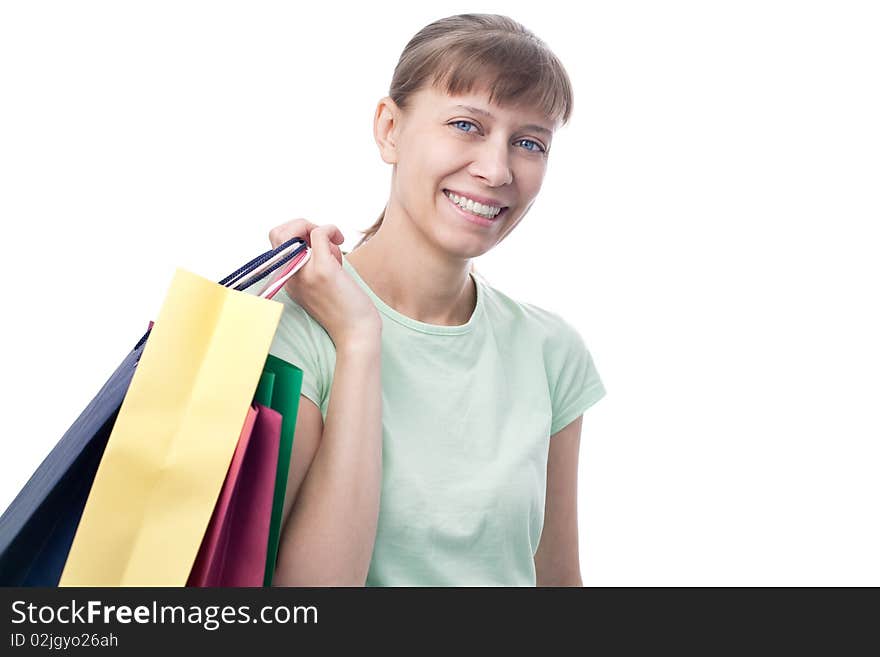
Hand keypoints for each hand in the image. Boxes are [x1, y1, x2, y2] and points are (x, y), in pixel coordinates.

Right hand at [268, 219, 380, 346]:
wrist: (356, 333)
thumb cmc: (345, 309)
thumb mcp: (321, 283)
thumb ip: (313, 262)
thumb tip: (317, 235)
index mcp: (288, 280)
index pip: (276, 244)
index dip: (294, 234)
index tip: (316, 244)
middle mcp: (290, 277)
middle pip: (277, 233)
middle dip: (301, 226)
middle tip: (323, 239)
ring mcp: (304, 273)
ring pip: (295, 230)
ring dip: (317, 228)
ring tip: (335, 248)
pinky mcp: (322, 271)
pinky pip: (318, 233)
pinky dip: (330, 229)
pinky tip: (341, 240)